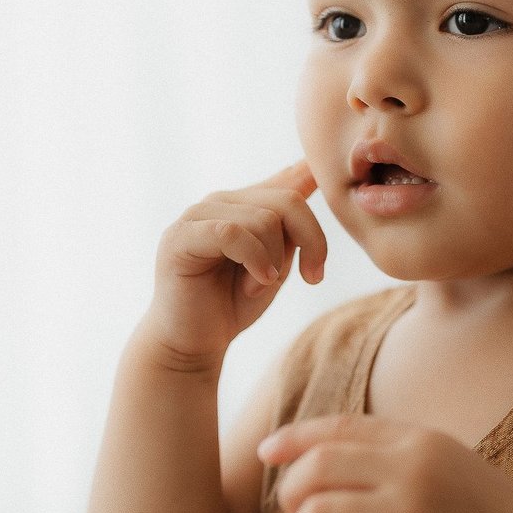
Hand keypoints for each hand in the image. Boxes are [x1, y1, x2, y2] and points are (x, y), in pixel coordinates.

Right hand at [143, 160, 327, 369]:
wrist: (194, 340)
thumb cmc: (235, 301)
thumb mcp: (278, 260)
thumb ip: (291, 223)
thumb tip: (312, 171)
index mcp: (245, 203)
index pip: (289, 181)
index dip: (313, 178)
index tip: (332, 183)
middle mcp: (221, 201)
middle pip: (286, 201)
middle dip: (311, 241)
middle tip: (311, 276)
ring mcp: (197, 215)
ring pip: (263, 219)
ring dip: (274, 261)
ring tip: (259, 286)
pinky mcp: (180, 237)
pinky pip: (231, 233)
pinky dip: (254, 260)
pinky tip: (256, 283)